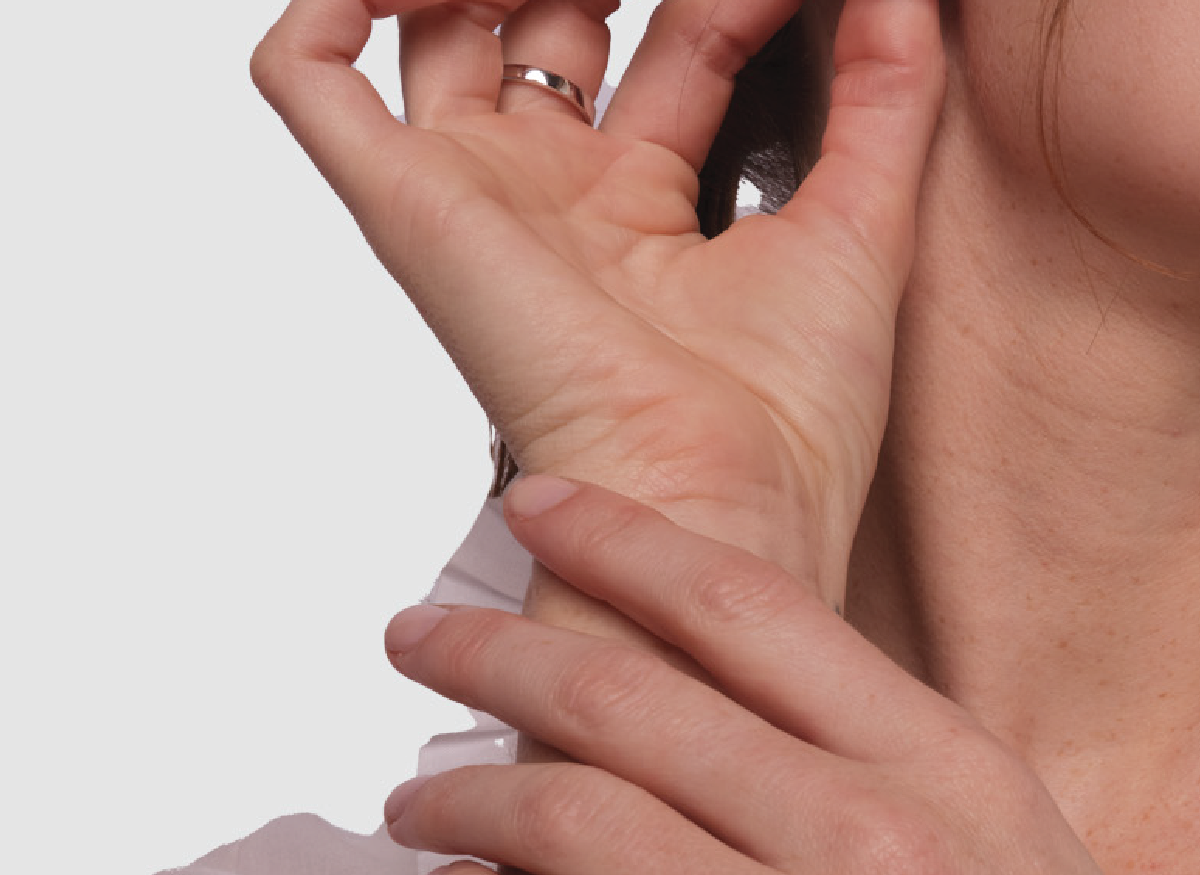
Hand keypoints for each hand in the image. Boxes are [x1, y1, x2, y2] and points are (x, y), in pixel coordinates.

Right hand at [253, 0, 943, 598]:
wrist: (716, 500)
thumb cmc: (786, 426)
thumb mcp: (866, 225)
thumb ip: (888, 94)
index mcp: (650, 218)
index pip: (674, 46)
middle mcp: (557, 204)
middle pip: (550, 18)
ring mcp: (480, 201)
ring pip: (433, 23)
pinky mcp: (409, 209)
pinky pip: (310, 79)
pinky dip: (327, 5)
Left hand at [380, 479, 1199, 874]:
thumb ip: (927, 819)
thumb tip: (790, 763)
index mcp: (962, 783)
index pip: (748, 605)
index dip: (618, 539)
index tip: (536, 511)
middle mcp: (870, 845)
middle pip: (621, 693)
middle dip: (492, 648)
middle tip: (415, 643)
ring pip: (555, 817)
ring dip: (456, 792)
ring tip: (416, 802)